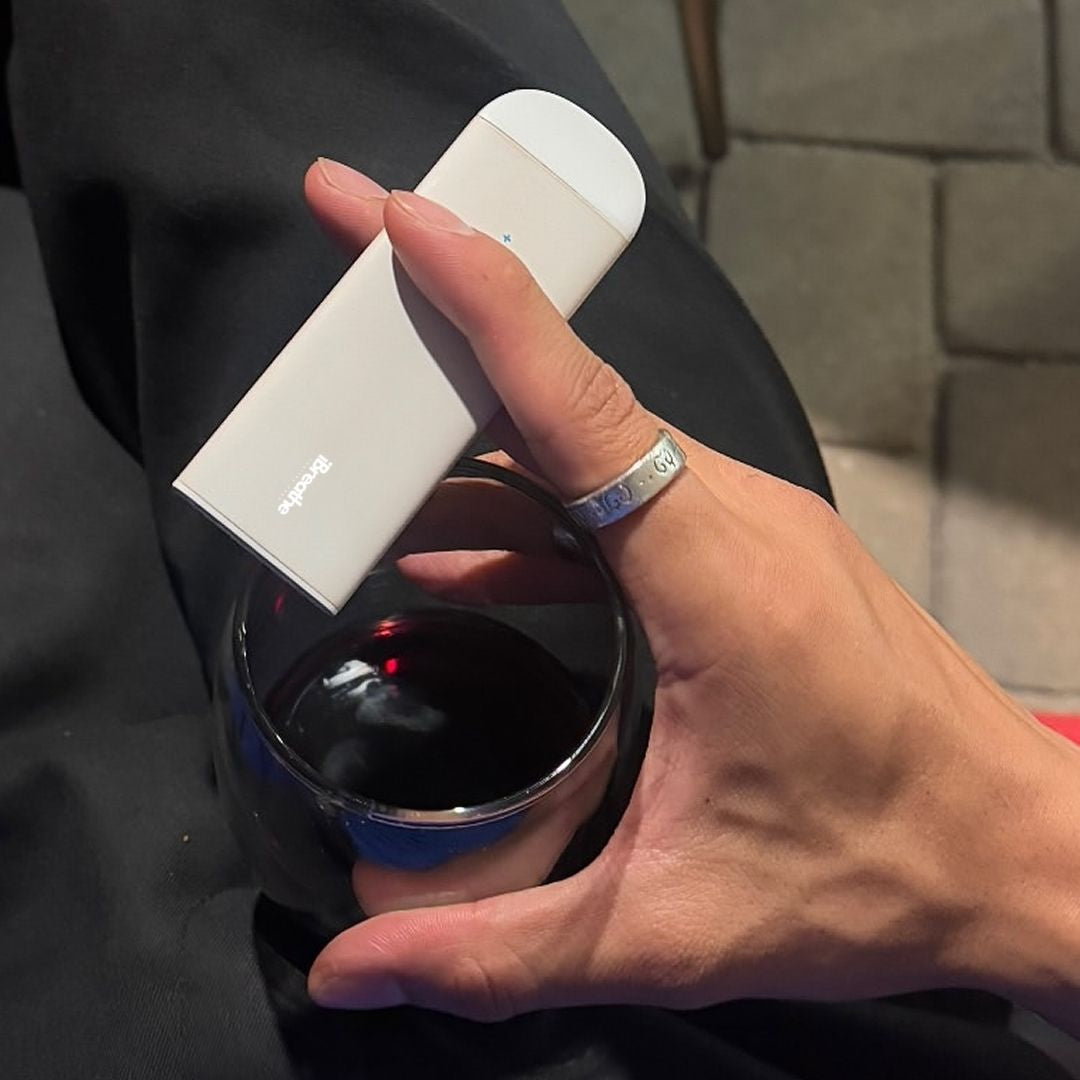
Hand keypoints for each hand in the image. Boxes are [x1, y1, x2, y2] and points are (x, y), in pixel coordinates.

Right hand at [300, 158, 1079, 1028]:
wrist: (1021, 857)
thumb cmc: (873, 878)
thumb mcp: (670, 929)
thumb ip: (499, 951)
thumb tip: (354, 972)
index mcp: (715, 578)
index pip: (575, 402)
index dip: (479, 299)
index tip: (394, 220)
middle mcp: (737, 517)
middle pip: (570, 396)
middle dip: (449, 336)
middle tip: (347, 307)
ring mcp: (753, 524)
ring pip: (595, 441)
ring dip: (485, 436)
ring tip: (375, 461)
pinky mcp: (755, 550)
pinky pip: (626, 492)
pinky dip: (538, 504)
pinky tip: (468, 550)